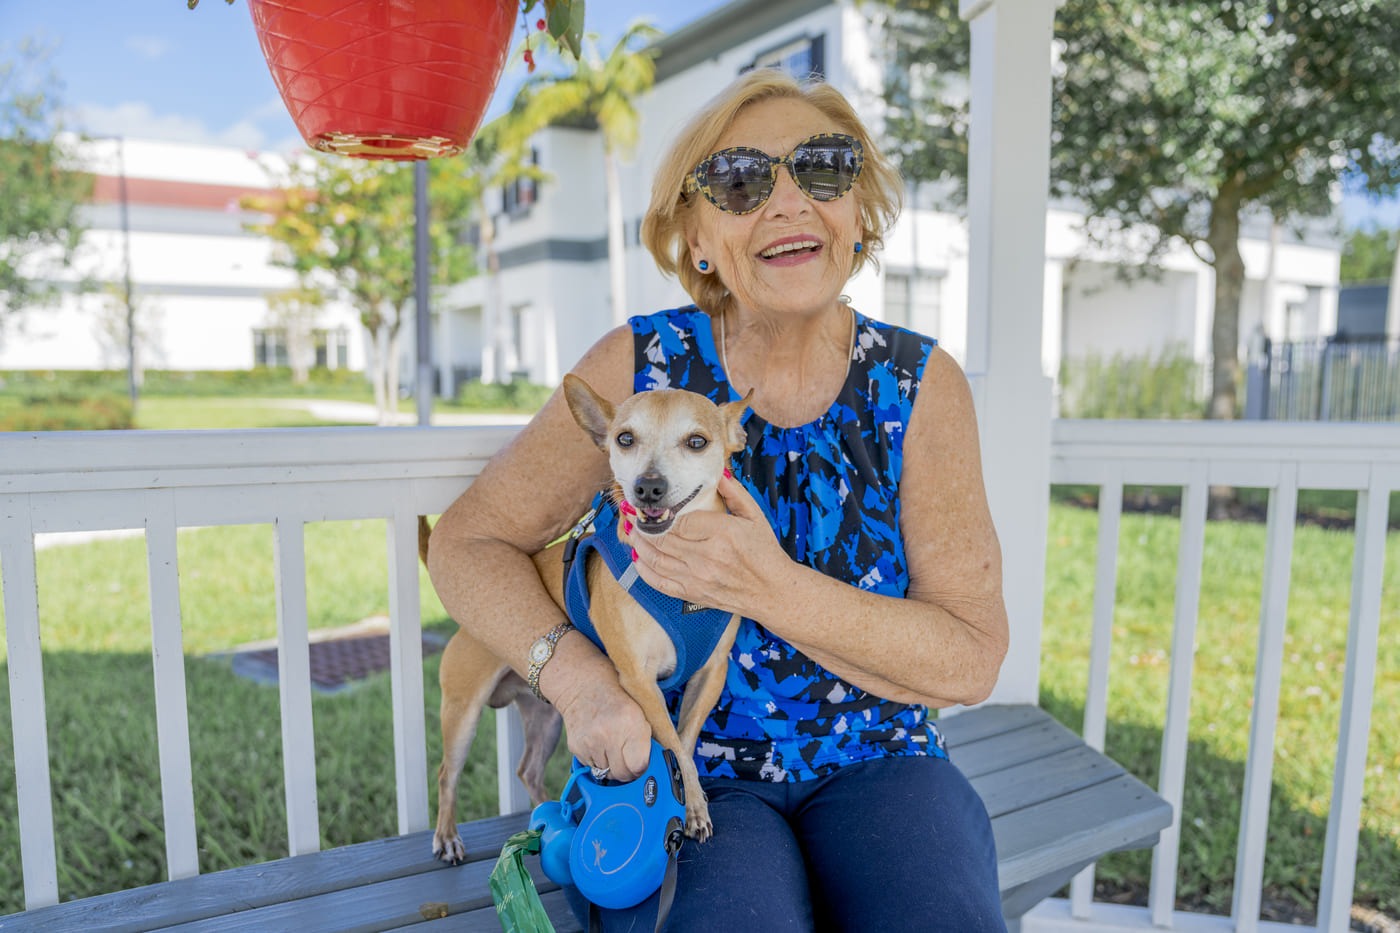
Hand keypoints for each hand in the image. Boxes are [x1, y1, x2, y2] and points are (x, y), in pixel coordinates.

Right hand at [545, 652, 652, 780]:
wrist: (583, 684)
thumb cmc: (618, 695)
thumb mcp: (641, 711)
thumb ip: (646, 739)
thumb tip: (652, 766)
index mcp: (631, 722)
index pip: (639, 766)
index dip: (642, 767)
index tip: (643, 763)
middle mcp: (609, 734)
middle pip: (622, 774)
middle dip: (628, 770)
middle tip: (629, 757)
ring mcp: (590, 742)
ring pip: (606, 773)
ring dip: (612, 765)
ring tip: (612, 744)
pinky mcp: (576, 747)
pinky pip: (592, 767)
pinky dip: (598, 760)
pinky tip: (599, 742)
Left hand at [627, 473, 785, 615]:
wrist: (772, 591)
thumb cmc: (764, 552)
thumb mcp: (754, 516)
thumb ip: (734, 493)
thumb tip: (718, 474)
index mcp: (721, 533)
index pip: (679, 521)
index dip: (661, 514)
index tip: (651, 506)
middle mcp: (706, 556)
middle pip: (662, 538)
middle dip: (642, 525)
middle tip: (632, 514)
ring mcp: (697, 577)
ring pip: (656, 559)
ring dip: (639, 544)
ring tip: (632, 531)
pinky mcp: (693, 594)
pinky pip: (660, 582)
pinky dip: (644, 569)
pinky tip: (638, 558)